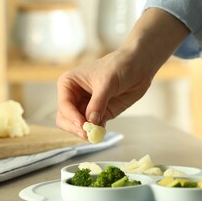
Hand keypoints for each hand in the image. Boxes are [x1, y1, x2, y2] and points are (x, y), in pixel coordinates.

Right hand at [55, 8, 189, 138]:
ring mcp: (86, 107)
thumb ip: (98, 103)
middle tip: (87, 134)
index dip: (71, 117)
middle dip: (75, 128)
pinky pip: (92, 128)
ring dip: (85, 132)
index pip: (64, 105)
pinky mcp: (99, 114)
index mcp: (68, 84)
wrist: (138, 67)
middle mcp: (74, 97)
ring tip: (97, 133)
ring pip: (77, 126)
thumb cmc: (119, 66)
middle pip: (65, 119)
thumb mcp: (107, 83)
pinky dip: (96, 133)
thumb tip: (91, 122)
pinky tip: (102, 131)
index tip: (83, 125)